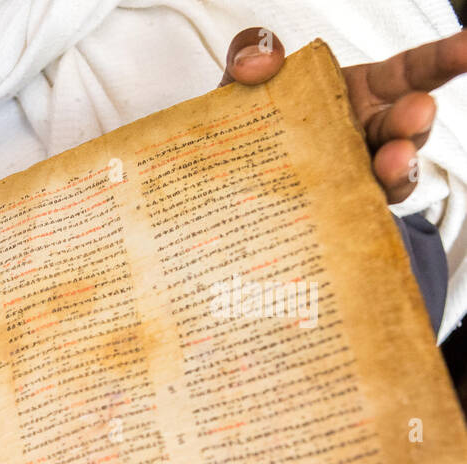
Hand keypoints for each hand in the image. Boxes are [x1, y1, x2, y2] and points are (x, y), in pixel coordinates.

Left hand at [221, 28, 466, 202]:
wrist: (214, 188)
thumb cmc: (243, 127)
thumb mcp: (239, 83)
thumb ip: (250, 55)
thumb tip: (261, 63)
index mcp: (358, 94)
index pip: (412, 72)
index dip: (446, 58)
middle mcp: (367, 136)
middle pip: (405, 125)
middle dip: (413, 118)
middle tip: (416, 111)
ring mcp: (354, 177)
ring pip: (391, 173)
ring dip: (398, 167)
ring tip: (393, 161)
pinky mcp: (336, 215)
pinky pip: (359, 214)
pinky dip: (362, 208)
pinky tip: (360, 206)